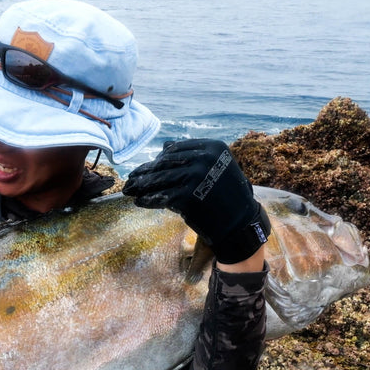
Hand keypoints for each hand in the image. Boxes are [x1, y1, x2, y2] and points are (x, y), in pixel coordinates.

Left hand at [123, 139, 269, 263]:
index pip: (175, 150)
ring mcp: (195, 177)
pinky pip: (161, 197)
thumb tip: (163, 146)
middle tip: (130, 179)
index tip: (146, 167)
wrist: (239, 222)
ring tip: (130, 190)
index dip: (158, 159)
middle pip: (165, 163)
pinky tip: (139, 201)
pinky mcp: (187, 196)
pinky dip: (148, 200)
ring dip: (142, 186)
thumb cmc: (225, 195)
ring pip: (160, 179)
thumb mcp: (215, 167)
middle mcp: (204, 159)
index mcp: (212, 147)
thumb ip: (192, 156)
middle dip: (145, 172)